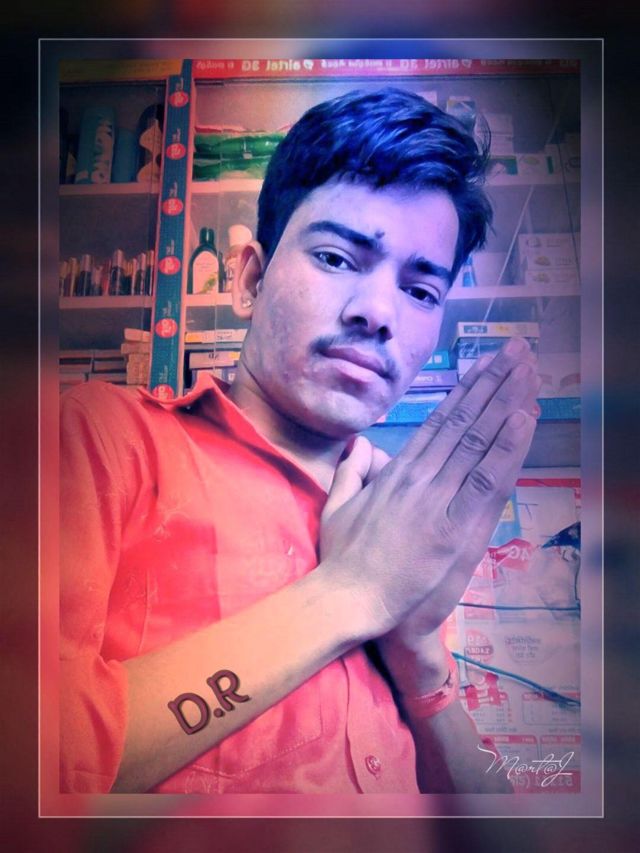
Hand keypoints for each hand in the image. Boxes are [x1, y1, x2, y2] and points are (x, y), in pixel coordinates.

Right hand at [318, 338, 538, 638]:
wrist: (348, 599)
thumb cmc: (344, 559)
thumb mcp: (339, 506)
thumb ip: (352, 472)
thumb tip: (360, 444)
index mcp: (398, 472)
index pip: (439, 422)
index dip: (466, 391)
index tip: (485, 365)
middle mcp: (421, 477)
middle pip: (464, 421)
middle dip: (493, 383)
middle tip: (518, 350)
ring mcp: (439, 500)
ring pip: (478, 441)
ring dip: (506, 403)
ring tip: (529, 371)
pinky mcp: (455, 528)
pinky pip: (487, 481)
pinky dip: (507, 448)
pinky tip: (524, 419)